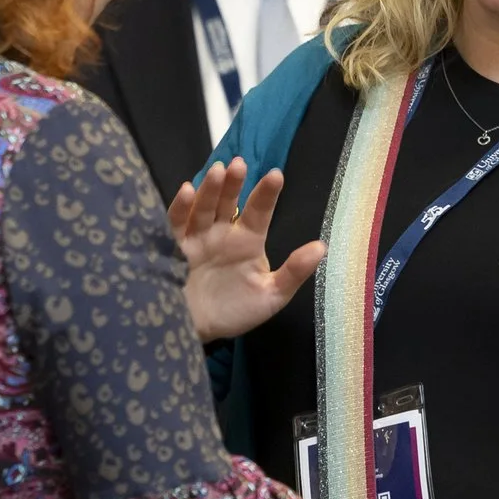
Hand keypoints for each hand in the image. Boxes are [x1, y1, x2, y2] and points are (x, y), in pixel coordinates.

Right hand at [170, 160, 323, 341]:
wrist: (198, 334)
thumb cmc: (236, 312)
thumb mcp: (271, 296)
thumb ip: (294, 272)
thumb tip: (322, 247)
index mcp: (248, 241)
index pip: (260, 211)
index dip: (266, 194)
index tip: (276, 175)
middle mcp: (223, 233)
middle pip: (228, 202)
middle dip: (233, 183)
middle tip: (239, 164)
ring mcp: (199, 239)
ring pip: (204, 208)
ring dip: (210, 189)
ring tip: (217, 171)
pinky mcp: (176, 250)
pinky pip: (177, 225)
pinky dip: (181, 208)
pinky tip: (185, 191)